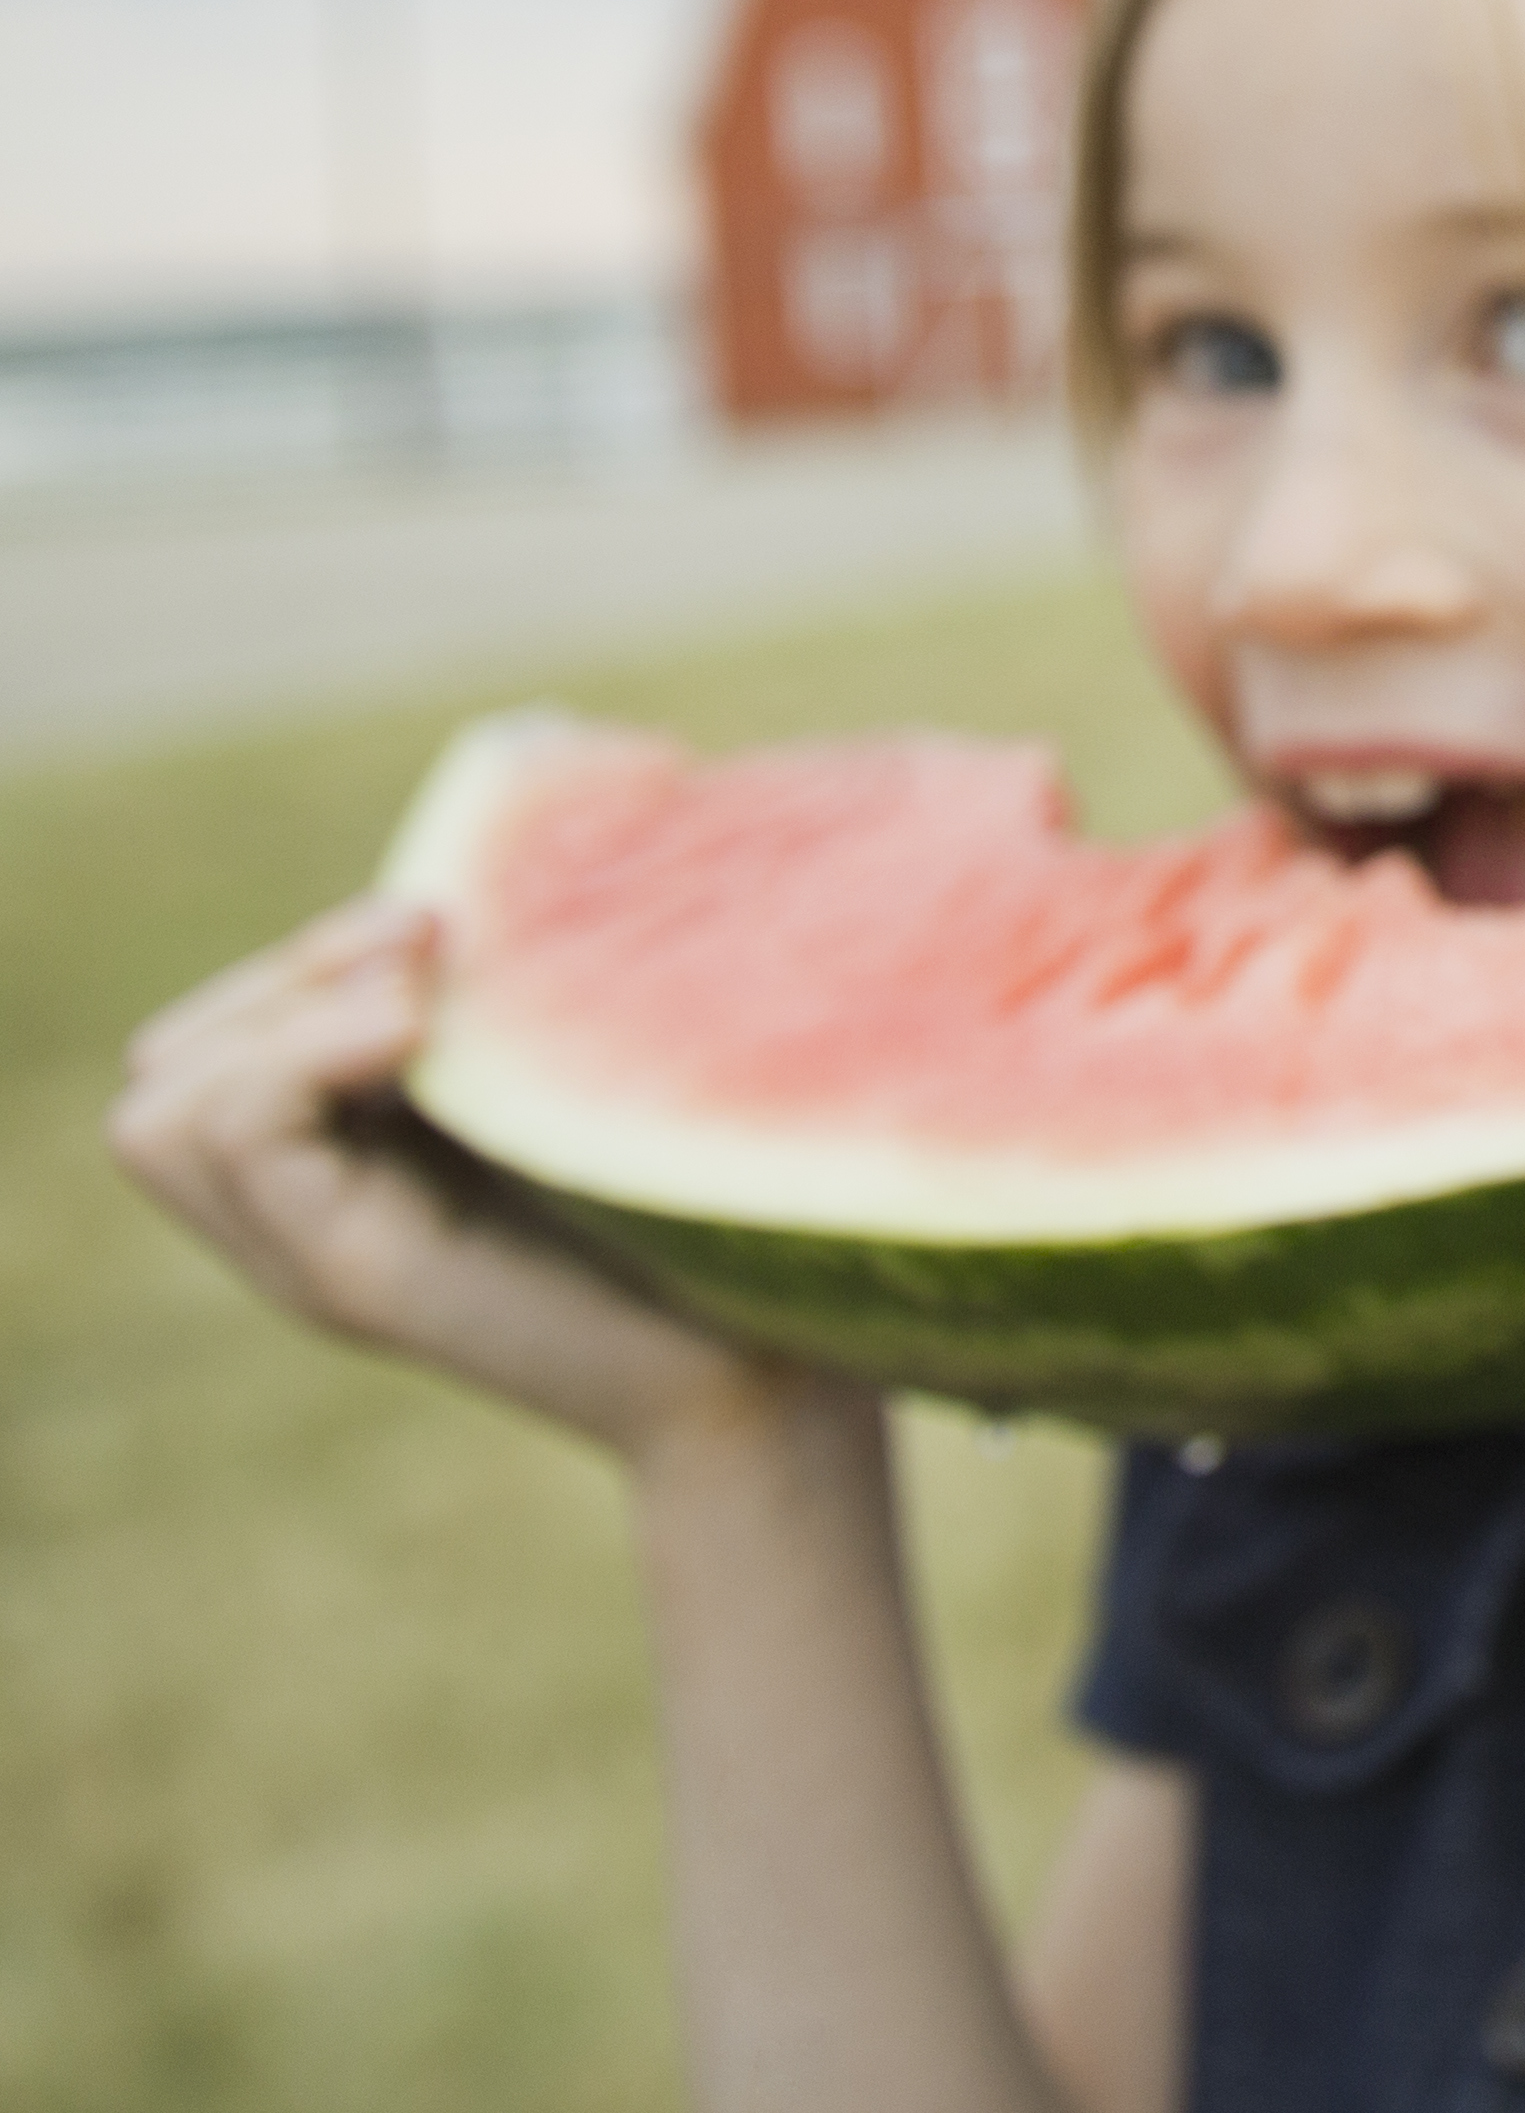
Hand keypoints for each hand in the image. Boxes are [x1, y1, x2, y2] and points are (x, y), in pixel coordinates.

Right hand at [113, 897, 825, 1460]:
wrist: (773, 1362)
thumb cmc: (710, 1201)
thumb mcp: (583, 1060)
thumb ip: (522, 978)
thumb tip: (545, 749)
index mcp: (354, 1158)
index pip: (224, 1031)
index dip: (306, 956)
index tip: (444, 914)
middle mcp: (310, 1215)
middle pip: (169, 1065)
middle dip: (282, 975)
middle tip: (427, 946)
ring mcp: (315, 1256)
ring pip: (163, 1107)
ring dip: (282, 1015)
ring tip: (417, 994)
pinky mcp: (354, 1281)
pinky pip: (236, 1143)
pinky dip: (306, 1059)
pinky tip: (419, 1033)